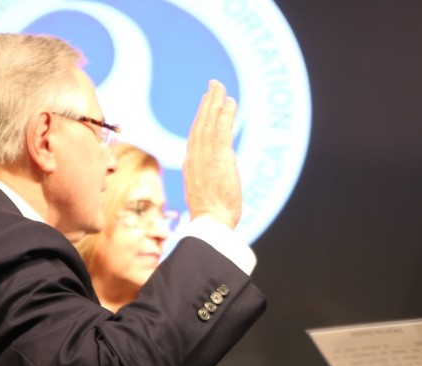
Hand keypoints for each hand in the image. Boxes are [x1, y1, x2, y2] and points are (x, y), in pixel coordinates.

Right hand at [183, 80, 241, 228]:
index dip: (201, 117)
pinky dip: (224, 115)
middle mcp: (195, 158)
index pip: (196, 136)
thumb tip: (220, 169)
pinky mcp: (218, 158)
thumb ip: (210, 176)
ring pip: (209, 123)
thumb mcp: (206, 192)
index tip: (207, 103)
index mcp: (191, 166)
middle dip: (207, 103)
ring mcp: (205, 157)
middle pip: (200, 124)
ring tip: (220, 87)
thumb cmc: (212, 216)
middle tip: (213, 85)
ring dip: (215, 103)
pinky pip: (221, 131)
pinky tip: (229, 102)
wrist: (211, 223)